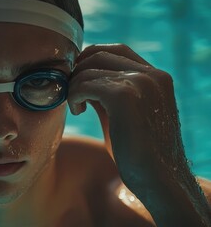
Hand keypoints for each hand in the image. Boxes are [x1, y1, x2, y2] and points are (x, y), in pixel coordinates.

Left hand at [67, 44, 183, 190]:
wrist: (157, 179)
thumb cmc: (137, 151)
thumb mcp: (123, 113)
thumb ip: (108, 91)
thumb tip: (81, 76)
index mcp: (156, 76)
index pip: (116, 50)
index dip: (90, 60)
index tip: (78, 79)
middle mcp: (152, 74)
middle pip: (99, 54)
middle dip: (78, 71)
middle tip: (72, 93)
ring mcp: (140, 83)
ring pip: (88, 69)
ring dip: (74, 87)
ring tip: (77, 107)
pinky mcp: (124, 96)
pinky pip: (84, 84)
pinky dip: (74, 95)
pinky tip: (78, 111)